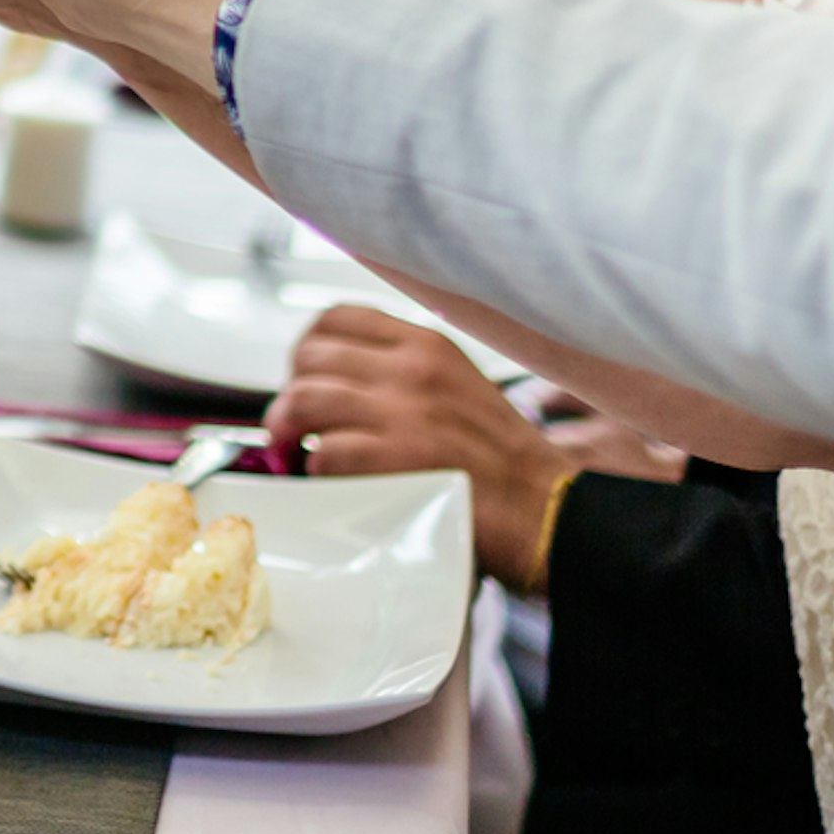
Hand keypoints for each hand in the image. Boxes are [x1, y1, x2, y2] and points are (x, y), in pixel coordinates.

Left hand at [264, 308, 581, 590]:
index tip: (304, 376)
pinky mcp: (395, 461)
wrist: (547, 514)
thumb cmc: (503, 464)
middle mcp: (412, 370)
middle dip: (289, 391)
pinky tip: (333, 482)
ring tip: (293, 451)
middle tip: (294, 424)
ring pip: (303, 398)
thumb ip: (406, 375)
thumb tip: (338, 382)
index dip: (307, 348)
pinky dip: (315, 470)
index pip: (338, 318)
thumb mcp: (460, 388)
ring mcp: (403, 414)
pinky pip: (322, 452)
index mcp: (428, 346)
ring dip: (286, 428)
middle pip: (310, 356)